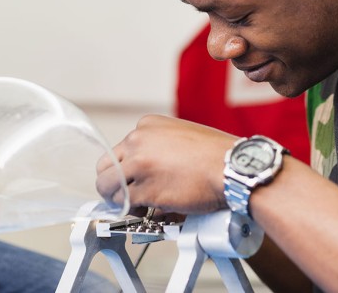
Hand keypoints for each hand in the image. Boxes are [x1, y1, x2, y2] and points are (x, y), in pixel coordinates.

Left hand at [96, 114, 236, 213]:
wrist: (232, 167)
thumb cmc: (216, 154)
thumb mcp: (182, 134)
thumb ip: (158, 146)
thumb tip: (149, 168)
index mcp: (146, 125)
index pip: (119, 149)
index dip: (125, 168)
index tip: (133, 178)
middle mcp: (138, 141)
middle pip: (105, 166)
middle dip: (113, 183)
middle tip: (125, 194)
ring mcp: (139, 165)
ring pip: (108, 187)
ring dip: (120, 198)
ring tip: (137, 204)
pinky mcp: (145, 190)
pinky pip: (124, 203)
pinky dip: (132, 210)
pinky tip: (146, 210)